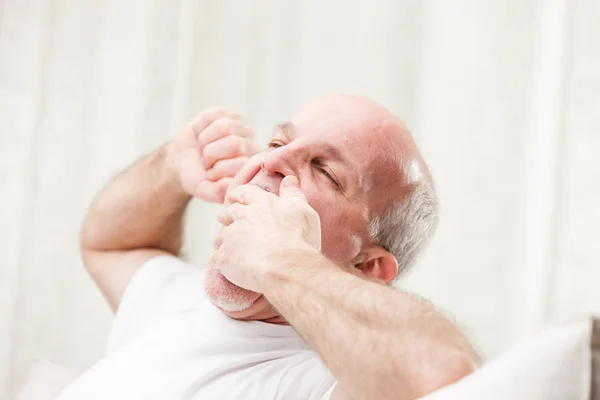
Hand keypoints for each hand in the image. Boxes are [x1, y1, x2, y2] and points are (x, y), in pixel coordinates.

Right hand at [169, 107, 259, 202]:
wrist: (184, 160)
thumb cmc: (197, 177)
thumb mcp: (204, 189)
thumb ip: (217, 192)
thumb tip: (228, 184)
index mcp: (250, 166)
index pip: (242, 163)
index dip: (219, 169)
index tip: (209, 175)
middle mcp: (250, 145)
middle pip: (235, 144)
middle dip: (211, 154)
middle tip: (204, 161)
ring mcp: (240, 127)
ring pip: (223, 126)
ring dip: (204, 140)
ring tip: (202, 148)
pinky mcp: (226, 113)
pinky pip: (211, 115)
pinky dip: (199, 127)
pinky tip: (200, 135)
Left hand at [210, 176, 321, 291]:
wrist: (286, 267)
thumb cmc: (299, 239)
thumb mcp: (303, 210)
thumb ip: (293, 193)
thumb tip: (288, 179)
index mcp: (262, 204)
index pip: (245, 193)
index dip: (238, 195)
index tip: (234, 197)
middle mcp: (243, 216)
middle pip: (229, 213)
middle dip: (227, 216)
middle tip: (226, 220)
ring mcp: (231, 236)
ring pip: (221, 236)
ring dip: (223, 240)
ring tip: (228, 248)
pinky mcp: (224, 257)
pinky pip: (216, 258)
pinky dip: (221, 261)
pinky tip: (226, 267)